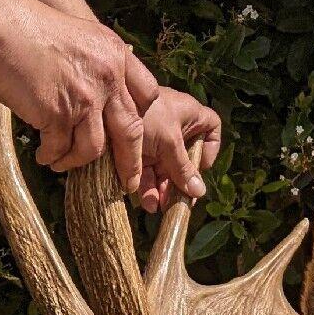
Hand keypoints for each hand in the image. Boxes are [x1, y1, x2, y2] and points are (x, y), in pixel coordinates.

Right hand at [0, 0, 158, 191]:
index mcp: (117, 56)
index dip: (142, 116)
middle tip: (128, 183)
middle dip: (130, 164)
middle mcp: (108, 79)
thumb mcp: (82, 37)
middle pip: (131, 132)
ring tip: (64, 163)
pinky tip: (45, 156)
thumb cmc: (31, 27)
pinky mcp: (59, 114)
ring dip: (78, 161)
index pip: (148, 95)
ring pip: (95, 148)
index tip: (133, 133)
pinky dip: (53, 156)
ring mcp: (85, 98)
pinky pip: (61, 148)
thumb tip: (106, 97)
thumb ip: (100, 65)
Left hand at [138, 89, 222, 212]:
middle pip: (187, 158)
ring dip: (164, 190)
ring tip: (159, 207)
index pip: (211, 127)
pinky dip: (147, 188)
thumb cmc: (144, 115)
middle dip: (183, 182)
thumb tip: (199, 192)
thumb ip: (184, 169)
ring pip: (166, 169)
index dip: (210, 147)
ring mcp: (154, 139)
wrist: (102, 107)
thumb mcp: (168, 142)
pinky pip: (147, 172)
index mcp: (188, 115)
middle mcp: (173, 127)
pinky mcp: (136, 149)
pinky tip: (146, 203)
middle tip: (181, 202)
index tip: (201, 165)